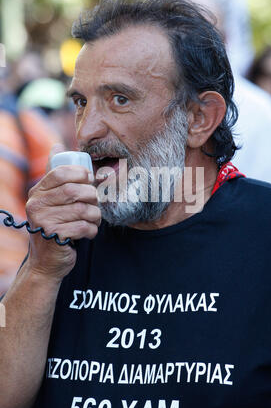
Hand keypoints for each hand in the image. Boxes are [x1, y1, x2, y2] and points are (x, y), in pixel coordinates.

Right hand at [25, 144, 100, 280]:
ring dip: (95, 215)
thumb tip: (58, 146)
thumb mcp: (51, 200)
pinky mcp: (54, 237)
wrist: (47, 262)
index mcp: (37, 193)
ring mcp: (44, 222)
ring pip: (83, 210)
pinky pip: (84, 227)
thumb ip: (56, 177)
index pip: (60, 173)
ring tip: (94, 219)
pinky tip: (89, 232)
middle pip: (75, 191)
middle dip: (92, 196)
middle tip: (95, 203)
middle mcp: (36, 205)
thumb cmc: (55, 225)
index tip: (90, 180)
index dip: (81, 173)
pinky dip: (92, 230)